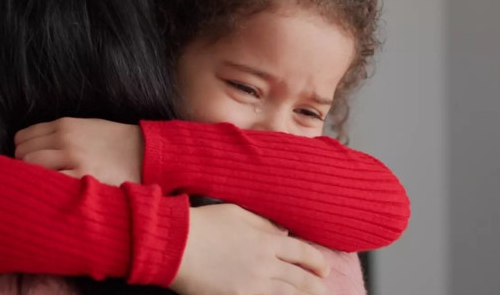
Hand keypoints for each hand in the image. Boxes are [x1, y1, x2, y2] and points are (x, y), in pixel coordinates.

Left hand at [14, 117, 143, 185]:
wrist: (144, 152)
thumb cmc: (113, 144)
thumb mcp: (85, 127)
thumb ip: (59, 134)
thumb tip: (31, 148)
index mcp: (64, 125)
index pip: (22, 137)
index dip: (22, 151)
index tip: (28, 164)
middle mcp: (65, 139)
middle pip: (23, 153)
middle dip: (23, 167)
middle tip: (34, 179)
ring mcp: (74, 157)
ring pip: (30, 165)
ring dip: (32, 178)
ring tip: (42, 188)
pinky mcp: (83, 176)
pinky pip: (49, 182)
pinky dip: (46, 188)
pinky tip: (53, 194)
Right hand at [173, 204, 331, 294]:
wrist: (175, 245)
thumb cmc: (202, 225)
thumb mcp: (236, 213)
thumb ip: (263, 223)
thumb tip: (283, 234)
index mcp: (266, 241)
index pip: (302, 253)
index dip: (317, 262)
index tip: (323, 269)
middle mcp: (265, 266)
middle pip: (300, 280)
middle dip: (316, 286)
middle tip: (324, 290)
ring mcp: (252, 286)